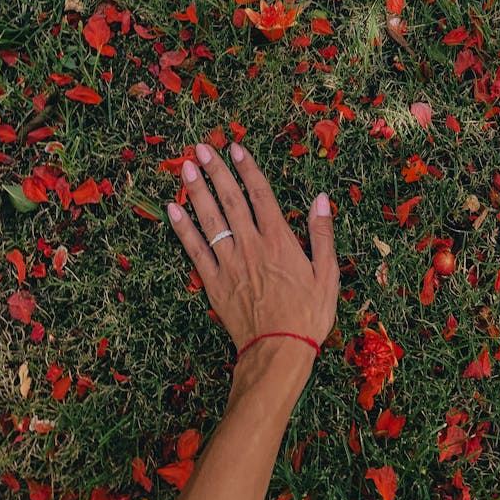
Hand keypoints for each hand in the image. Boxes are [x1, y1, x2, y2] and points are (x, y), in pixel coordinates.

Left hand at [167, 141, 339, 358]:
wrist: (279, 352)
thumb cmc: (308, 315)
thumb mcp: (327, 274)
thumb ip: (322, 234)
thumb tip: (321, 198)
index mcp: (280, 240)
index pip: (261, 195)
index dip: (248, 169)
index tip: (236, 148)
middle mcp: (252, 245)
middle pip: (231, 200)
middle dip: (216, 171)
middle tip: (201, 147)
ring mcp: (230, 263)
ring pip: (210, 220)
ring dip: (197, 191)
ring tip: (185, 167)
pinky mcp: (214, 283)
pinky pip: (194, 250)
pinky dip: (182, 229)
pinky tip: (172, 210)